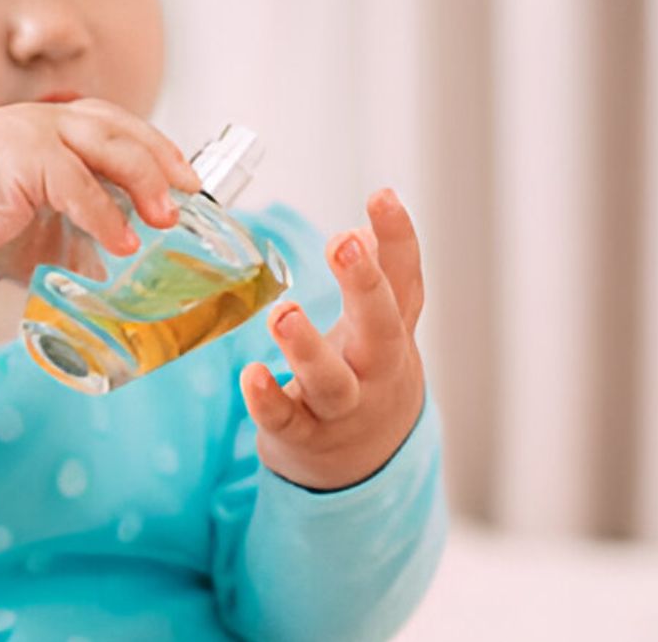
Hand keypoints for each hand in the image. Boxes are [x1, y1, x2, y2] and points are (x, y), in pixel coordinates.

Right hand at [0, 99, 200, 283]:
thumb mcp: (42, 227)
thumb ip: (79, 237)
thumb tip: (116, 270)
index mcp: (56, 127)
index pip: (121, 125)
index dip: (159, 148)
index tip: (188, 180)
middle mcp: (50, 121)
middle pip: (123, 130)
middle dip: (162, 162)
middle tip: (187, 199)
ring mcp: (34, 133)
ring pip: (108, 145)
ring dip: (144, 182)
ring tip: (163, 220)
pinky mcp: (20, 157)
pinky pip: (74, 182)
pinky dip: (103, 213)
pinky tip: (120, 241)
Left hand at [240, 188, 427, 490]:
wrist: (364, 463)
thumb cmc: (366, 371)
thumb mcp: (381, 322)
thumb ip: (379, 272)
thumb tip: (373, 215)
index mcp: (393, 332)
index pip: (405, 281)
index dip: (398, 239)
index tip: (381, 195)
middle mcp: (375, 370)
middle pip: (381, 328)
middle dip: (364, 285)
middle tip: (343, 242)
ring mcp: (343, 408)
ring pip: (332, 382)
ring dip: (308, 348)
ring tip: (284, 313)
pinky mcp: (305, 437)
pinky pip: (288, 421)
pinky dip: (270, 400)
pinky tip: (252, 375)